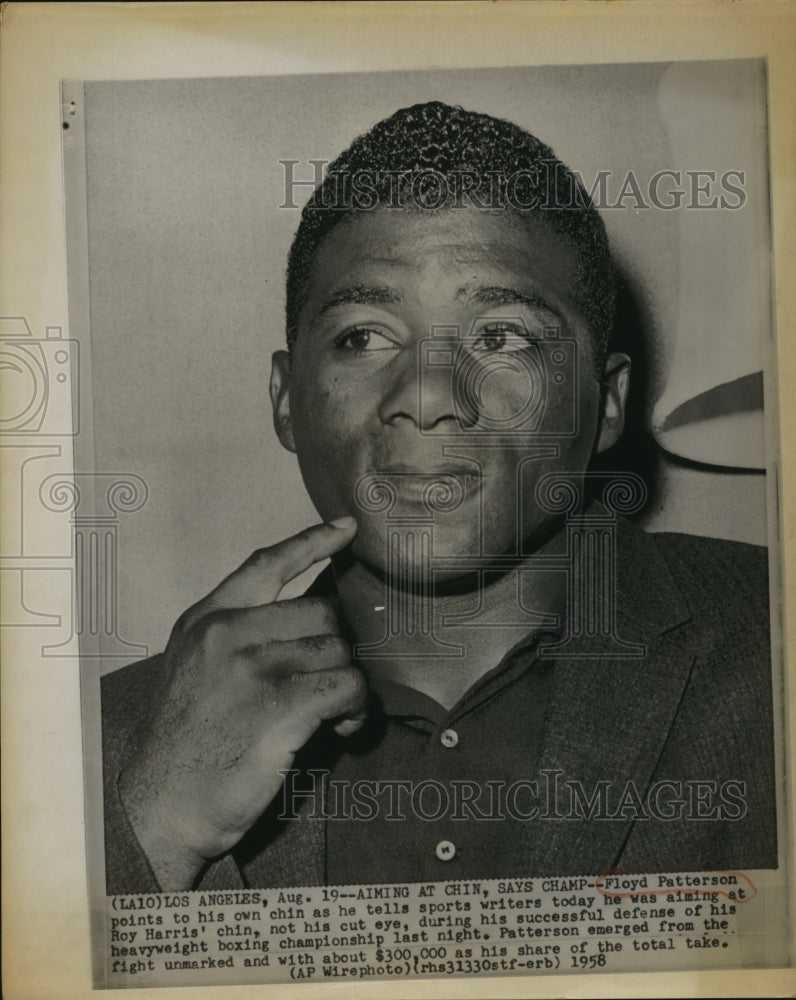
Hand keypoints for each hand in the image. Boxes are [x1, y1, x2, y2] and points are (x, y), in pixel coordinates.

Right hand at [118, 517, 363, 888]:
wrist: (158, 809)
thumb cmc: (182, 746)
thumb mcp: (191, 671)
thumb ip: (235, 636)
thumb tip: (309, 618)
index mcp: (205, 620)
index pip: (266, 564)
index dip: (312, 541)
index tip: (347, 528)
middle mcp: (225, 634)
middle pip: (320, 611)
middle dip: (338, 646)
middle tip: (333, 681)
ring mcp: (250, 668)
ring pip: (338, 648)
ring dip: (350, 681)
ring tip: (338, 711)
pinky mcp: (277, 707)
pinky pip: (346, 685)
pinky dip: (357, 706)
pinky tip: (344, 726)